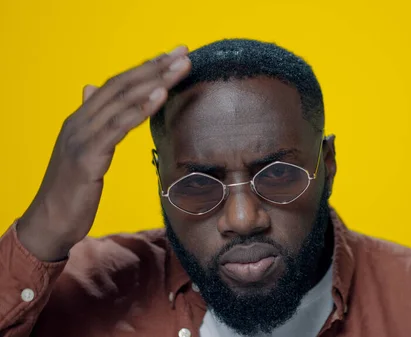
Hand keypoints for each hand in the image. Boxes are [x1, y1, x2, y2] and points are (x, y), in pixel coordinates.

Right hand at [17, 46, 191, 260]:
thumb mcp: (83, 150)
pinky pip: (117, 127)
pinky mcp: (87, 157)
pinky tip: (160, 95)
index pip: (117, 84)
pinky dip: (140, 109)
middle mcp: (80, 121)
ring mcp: (81, 137)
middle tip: (184, 53)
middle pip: (122, 86)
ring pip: (121, 101)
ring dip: (154, 81)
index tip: (173, 56)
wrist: (50, 223)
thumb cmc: (72, 190)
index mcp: (81, 119)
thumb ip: (92, 121)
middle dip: (155, 67)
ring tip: (180, 68)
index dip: (145, 68)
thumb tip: (91, 89)